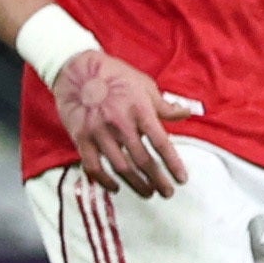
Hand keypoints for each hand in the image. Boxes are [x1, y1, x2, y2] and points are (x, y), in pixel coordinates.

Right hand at [52, 48, 198, 197]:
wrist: (76, 69)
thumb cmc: (116, 76)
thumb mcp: (145, 86)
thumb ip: (164, 105)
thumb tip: (188, 113)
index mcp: (140, 110)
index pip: (161, 143)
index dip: (173, 164)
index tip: (182, 179)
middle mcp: (120, 124)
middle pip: (143, 160)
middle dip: (157, 180)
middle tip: (167, 193)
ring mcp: (98, 132)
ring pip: (120, 167)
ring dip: (136, 184)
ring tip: (148, 193)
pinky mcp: (80, 138)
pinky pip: (93, 166)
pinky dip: (105, 180)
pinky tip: (116, 187)